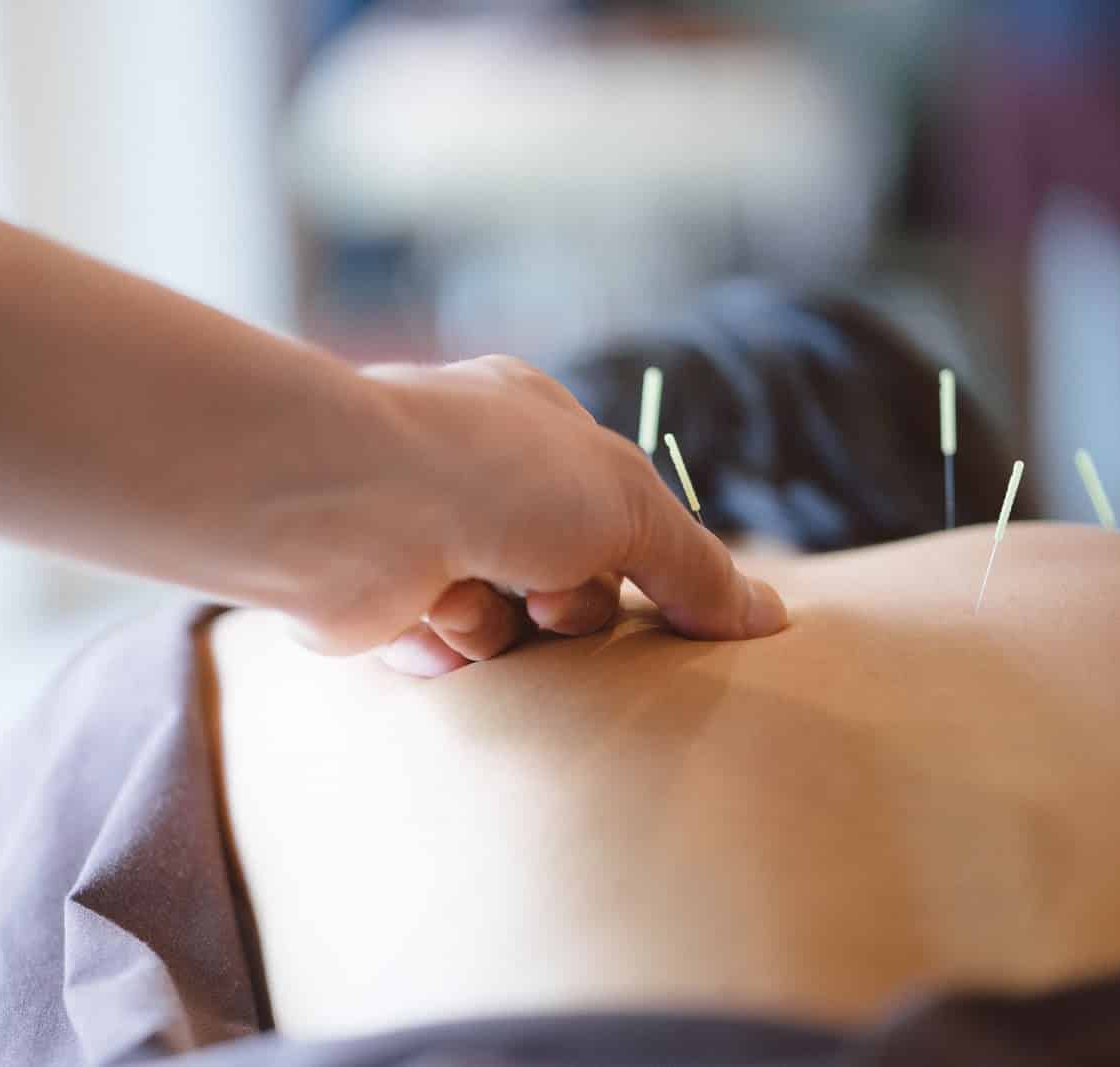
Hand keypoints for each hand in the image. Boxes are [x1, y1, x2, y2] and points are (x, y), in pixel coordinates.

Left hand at [289, 355, 786, 674]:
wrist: (350, 505)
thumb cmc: (493, 474)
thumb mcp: (628, 504)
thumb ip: (695, 567)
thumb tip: (768, 618)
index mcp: (534, 427)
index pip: (614, 510)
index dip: (638, 560)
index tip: (665, 605)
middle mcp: (476, 478)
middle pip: (564, 580)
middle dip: (567, 604)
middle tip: (550, 599)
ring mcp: (424, 539)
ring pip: (507, 626)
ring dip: (502, 628)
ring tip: (470, 596)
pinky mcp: (380, 601)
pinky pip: (444, 655)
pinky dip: (444, 646)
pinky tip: (425, 617)